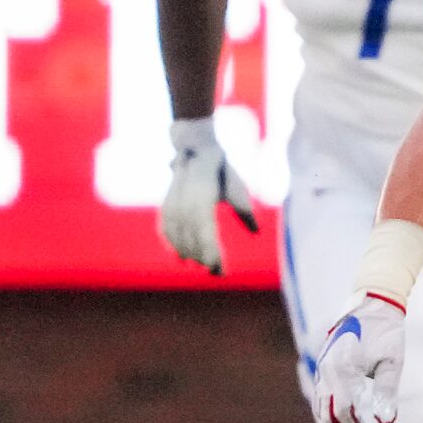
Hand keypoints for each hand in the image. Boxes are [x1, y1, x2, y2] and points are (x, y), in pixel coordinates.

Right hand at [157, 116, 257, 273]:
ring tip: (199, 265)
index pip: (206, 236)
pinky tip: (180, 255)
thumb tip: (256, 231)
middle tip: (215, 272)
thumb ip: (245, 211)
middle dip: (202, 258)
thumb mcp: (238, 188)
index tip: (220, 270)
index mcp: (203, 201)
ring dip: (187, 253)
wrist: (196, 149)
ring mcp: (173, 204)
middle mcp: (185, 204)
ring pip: (177, 237)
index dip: (212, 255)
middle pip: (191, 240)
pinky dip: (172, 243)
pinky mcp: (167, 204)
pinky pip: (166, 229)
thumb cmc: (222, 171)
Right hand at [309, 293, 405, 422]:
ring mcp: (323, 369)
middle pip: (329, 417)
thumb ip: (387, 392)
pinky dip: (333, 417)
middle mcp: (326, 371)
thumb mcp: (392, 362)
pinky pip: (324, 399)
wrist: (374, 302)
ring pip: (322, 410)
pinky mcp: (325, 367)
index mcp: (341, 369)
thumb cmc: (387, 332)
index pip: (343, 414)